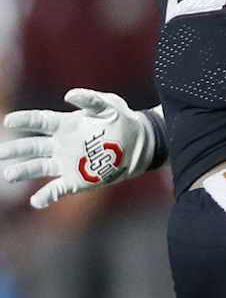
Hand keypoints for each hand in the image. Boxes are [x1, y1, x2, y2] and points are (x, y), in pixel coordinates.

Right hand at [0, 89, 155, 208]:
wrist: (140, 143)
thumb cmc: (122, 120)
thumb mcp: (109, 105)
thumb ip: (90, 99)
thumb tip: (69, 95)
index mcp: (66, 124)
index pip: (40, 121)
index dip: (24, 121)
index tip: (9, 121)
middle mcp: (61, 144)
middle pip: (32, 146)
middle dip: (15, 149)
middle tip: (1, 153)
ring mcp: (67, 162)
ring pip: (39, 167)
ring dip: (23, 171)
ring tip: (9, 175)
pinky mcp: (77, 180)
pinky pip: (57, 189)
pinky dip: (46, 196)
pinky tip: (36, 201)